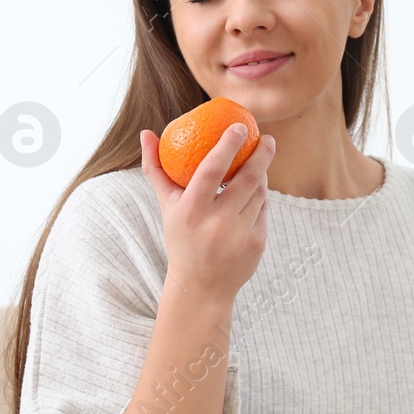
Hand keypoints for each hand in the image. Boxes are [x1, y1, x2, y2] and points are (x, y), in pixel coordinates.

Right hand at [139, 123, 275, 304]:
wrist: (202, 286)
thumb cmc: (181, 238)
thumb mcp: (166, 207)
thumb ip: (156, 169)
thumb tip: (146, 133)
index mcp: (191, 211)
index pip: (212, 170)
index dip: (228, 145)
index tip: (240, 127)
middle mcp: (216, 223)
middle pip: (246, 179)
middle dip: (261, 154)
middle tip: (266, 138)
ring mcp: (239, 234)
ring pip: (259, 193)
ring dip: (263, 173)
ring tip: (262, 158)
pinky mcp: (257, 244)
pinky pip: (264, 210)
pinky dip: (262, 197)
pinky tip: (260, 187)